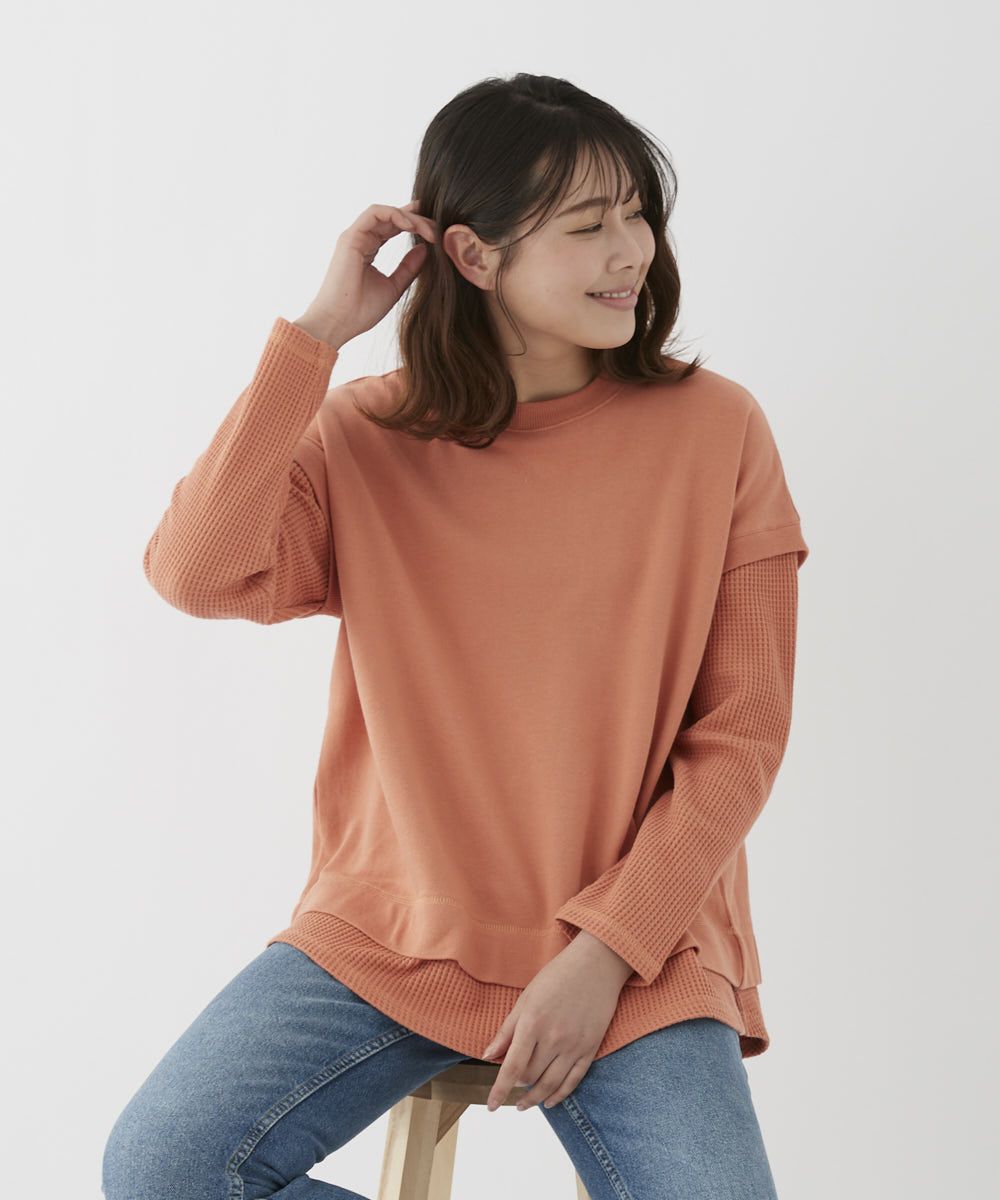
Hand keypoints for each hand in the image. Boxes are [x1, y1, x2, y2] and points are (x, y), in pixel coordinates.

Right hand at [297, 200, 438, 347]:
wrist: (340, 323)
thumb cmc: (361, 310)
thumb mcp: (394, 286)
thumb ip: (409, 267)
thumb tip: (426, 249)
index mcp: (369, 248)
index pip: (393, 227)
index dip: (415, 224)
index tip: (436, 230)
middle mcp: (361, 239)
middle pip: (392, 218)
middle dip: (418, 220)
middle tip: (438, 230)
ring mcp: (355, 236)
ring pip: (386, 213)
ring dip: (410, 217)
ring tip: (428, 230)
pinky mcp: (351, 236)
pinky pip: (375, 213)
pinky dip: (395, 214)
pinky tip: (412, 225)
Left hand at [480, 931, 632, 1112]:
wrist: (596, 965)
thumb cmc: (557, 976)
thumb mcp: (526, 998)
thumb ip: (507, 1030)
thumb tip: (488, 1056)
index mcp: (533, 1023)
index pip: (511, 1067)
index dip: (499, 1090)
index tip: (491, 1106)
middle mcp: (553, 1038)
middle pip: (530, 1076)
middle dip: (517, 1084)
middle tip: (511, 1084)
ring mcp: (574, 1045)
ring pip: (550, 1084)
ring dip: (535, 1098)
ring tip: (524, 1104)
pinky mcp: (590, 1048)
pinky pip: (573, 1081)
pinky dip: (559, 1095)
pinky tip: (549, 1101)